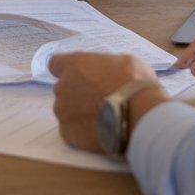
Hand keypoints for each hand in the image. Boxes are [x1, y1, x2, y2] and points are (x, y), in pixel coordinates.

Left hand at [49, 51, 164, 152]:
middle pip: (63, 89)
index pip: (55, 63)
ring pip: (66, 110)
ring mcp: (63, 111)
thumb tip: (108, 71)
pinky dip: (82, 131)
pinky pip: (71, 130)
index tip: (77, 76)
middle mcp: (63, 86)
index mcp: (75, 65)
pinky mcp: (68, 133)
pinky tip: (99, 130)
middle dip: (77, 93)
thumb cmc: (134, 84)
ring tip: (101, 117)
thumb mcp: (124, 62)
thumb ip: (106, 66)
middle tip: (98, 99)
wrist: (138, 115)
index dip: (66, 70)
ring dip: (79, 113)